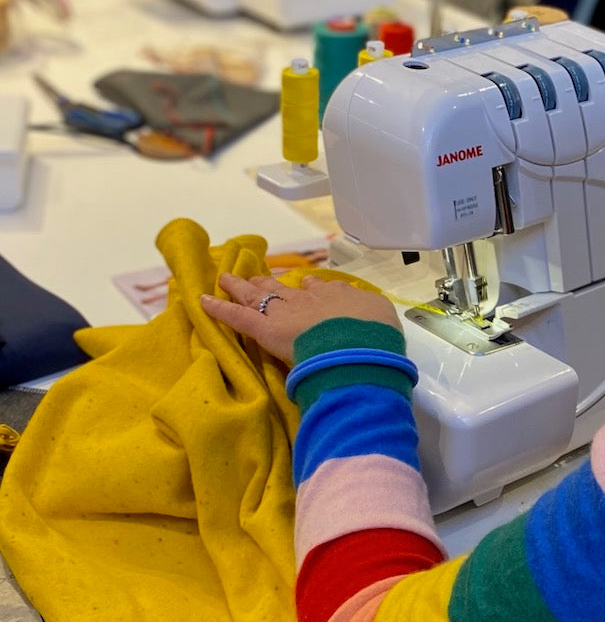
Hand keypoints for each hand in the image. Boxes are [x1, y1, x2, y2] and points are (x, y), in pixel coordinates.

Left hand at [200, 273, 401, 365]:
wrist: (358, 344)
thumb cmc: (374, 335)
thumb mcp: (384, 320)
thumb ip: (373, 315)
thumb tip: (371, 317)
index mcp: (338, 297)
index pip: (321, 290)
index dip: (311, 289)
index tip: (306, 287)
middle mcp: (309, 298)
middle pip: (286, 287)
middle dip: (272, 282)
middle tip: (260, 278)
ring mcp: (285, 311)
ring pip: (259, 294)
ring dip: (242, 286)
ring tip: (228, 278)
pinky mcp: (264, 328)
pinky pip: (237, 316)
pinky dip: (218, 308)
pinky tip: (202, 300)